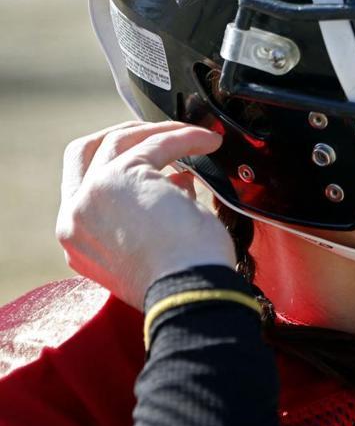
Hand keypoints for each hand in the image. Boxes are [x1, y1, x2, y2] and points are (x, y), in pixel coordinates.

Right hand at [56, 121, 235, 308]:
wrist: (187, 293)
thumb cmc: (183, 280)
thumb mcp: (155, 246)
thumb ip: (151, 214)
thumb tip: (176, 182)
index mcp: (78, 240)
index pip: (86, 186)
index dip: (120, 166)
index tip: (157, 164)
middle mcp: (74, 216)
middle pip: (85, 151)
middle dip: (125, 136)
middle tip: (161, 133)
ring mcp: (92, 194)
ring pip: (120, 140)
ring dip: (161, 132)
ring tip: (198, 138)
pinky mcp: (121, 177)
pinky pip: (157, 143)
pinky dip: (186, 136)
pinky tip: (209, 141)